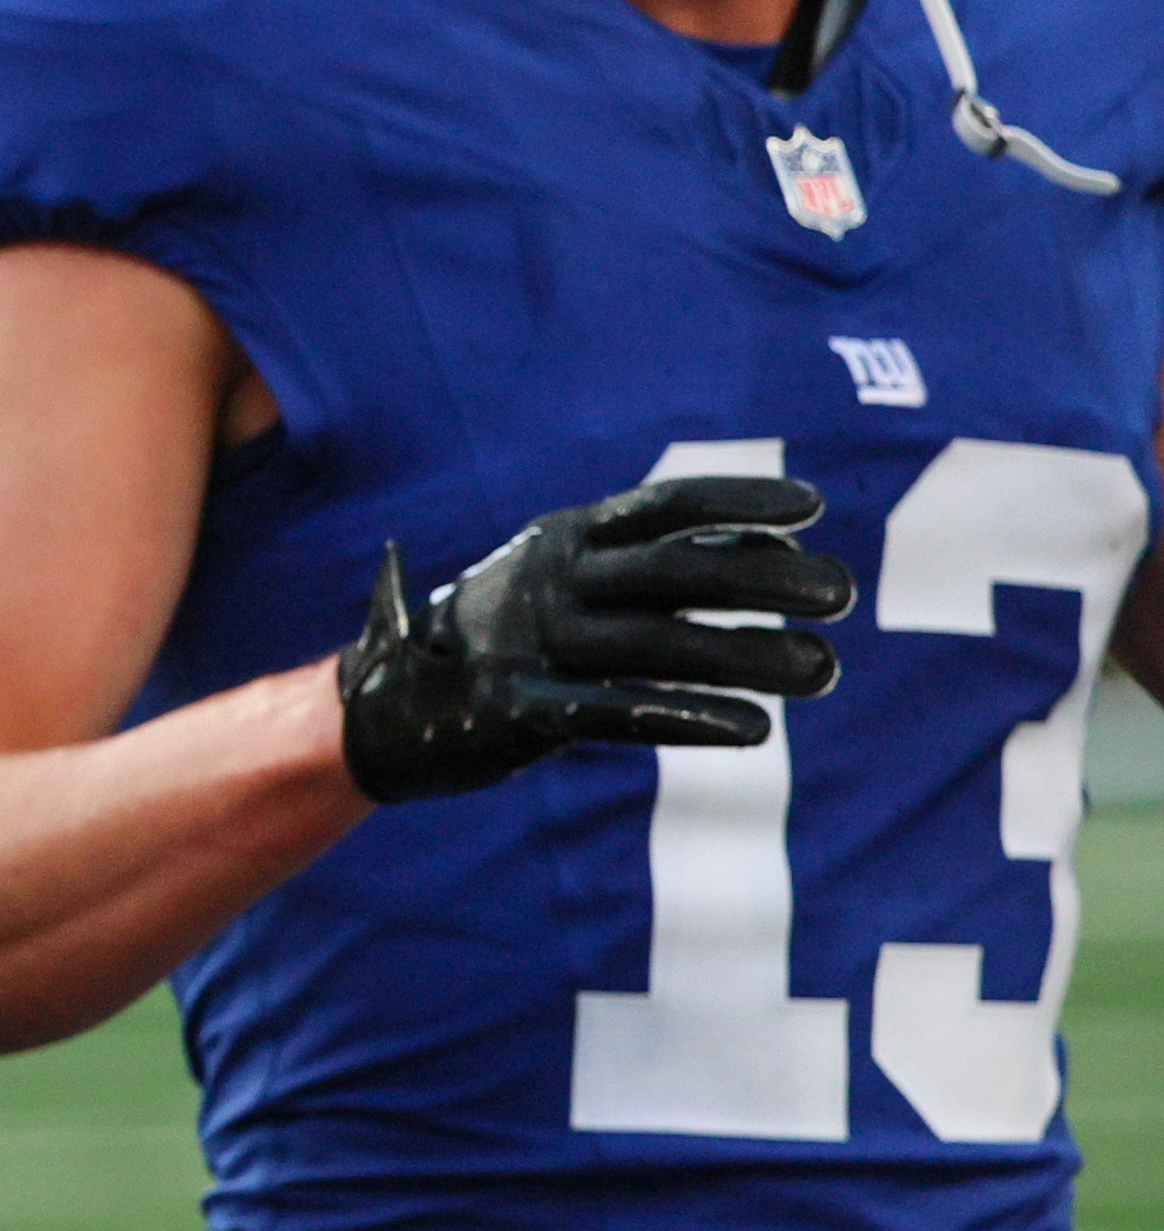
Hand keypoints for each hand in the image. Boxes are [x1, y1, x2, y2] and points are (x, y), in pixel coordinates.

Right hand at [335, 472, 848, 802]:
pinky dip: (689, 717)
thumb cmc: (506, 640)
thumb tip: (777, 561)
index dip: (737, 501)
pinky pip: (617, 712)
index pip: (663, 507)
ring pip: (659, 644)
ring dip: (750, 657)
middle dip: (766, 580)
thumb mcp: (570, 584)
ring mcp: (531, 644)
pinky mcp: (518, 710)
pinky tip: (751, 728)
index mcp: (561, 538)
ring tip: (824, 670)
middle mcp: (548, 581)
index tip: (812, 507)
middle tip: (843, 594)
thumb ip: (657, 571)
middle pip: (674, 572)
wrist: (386, 708)